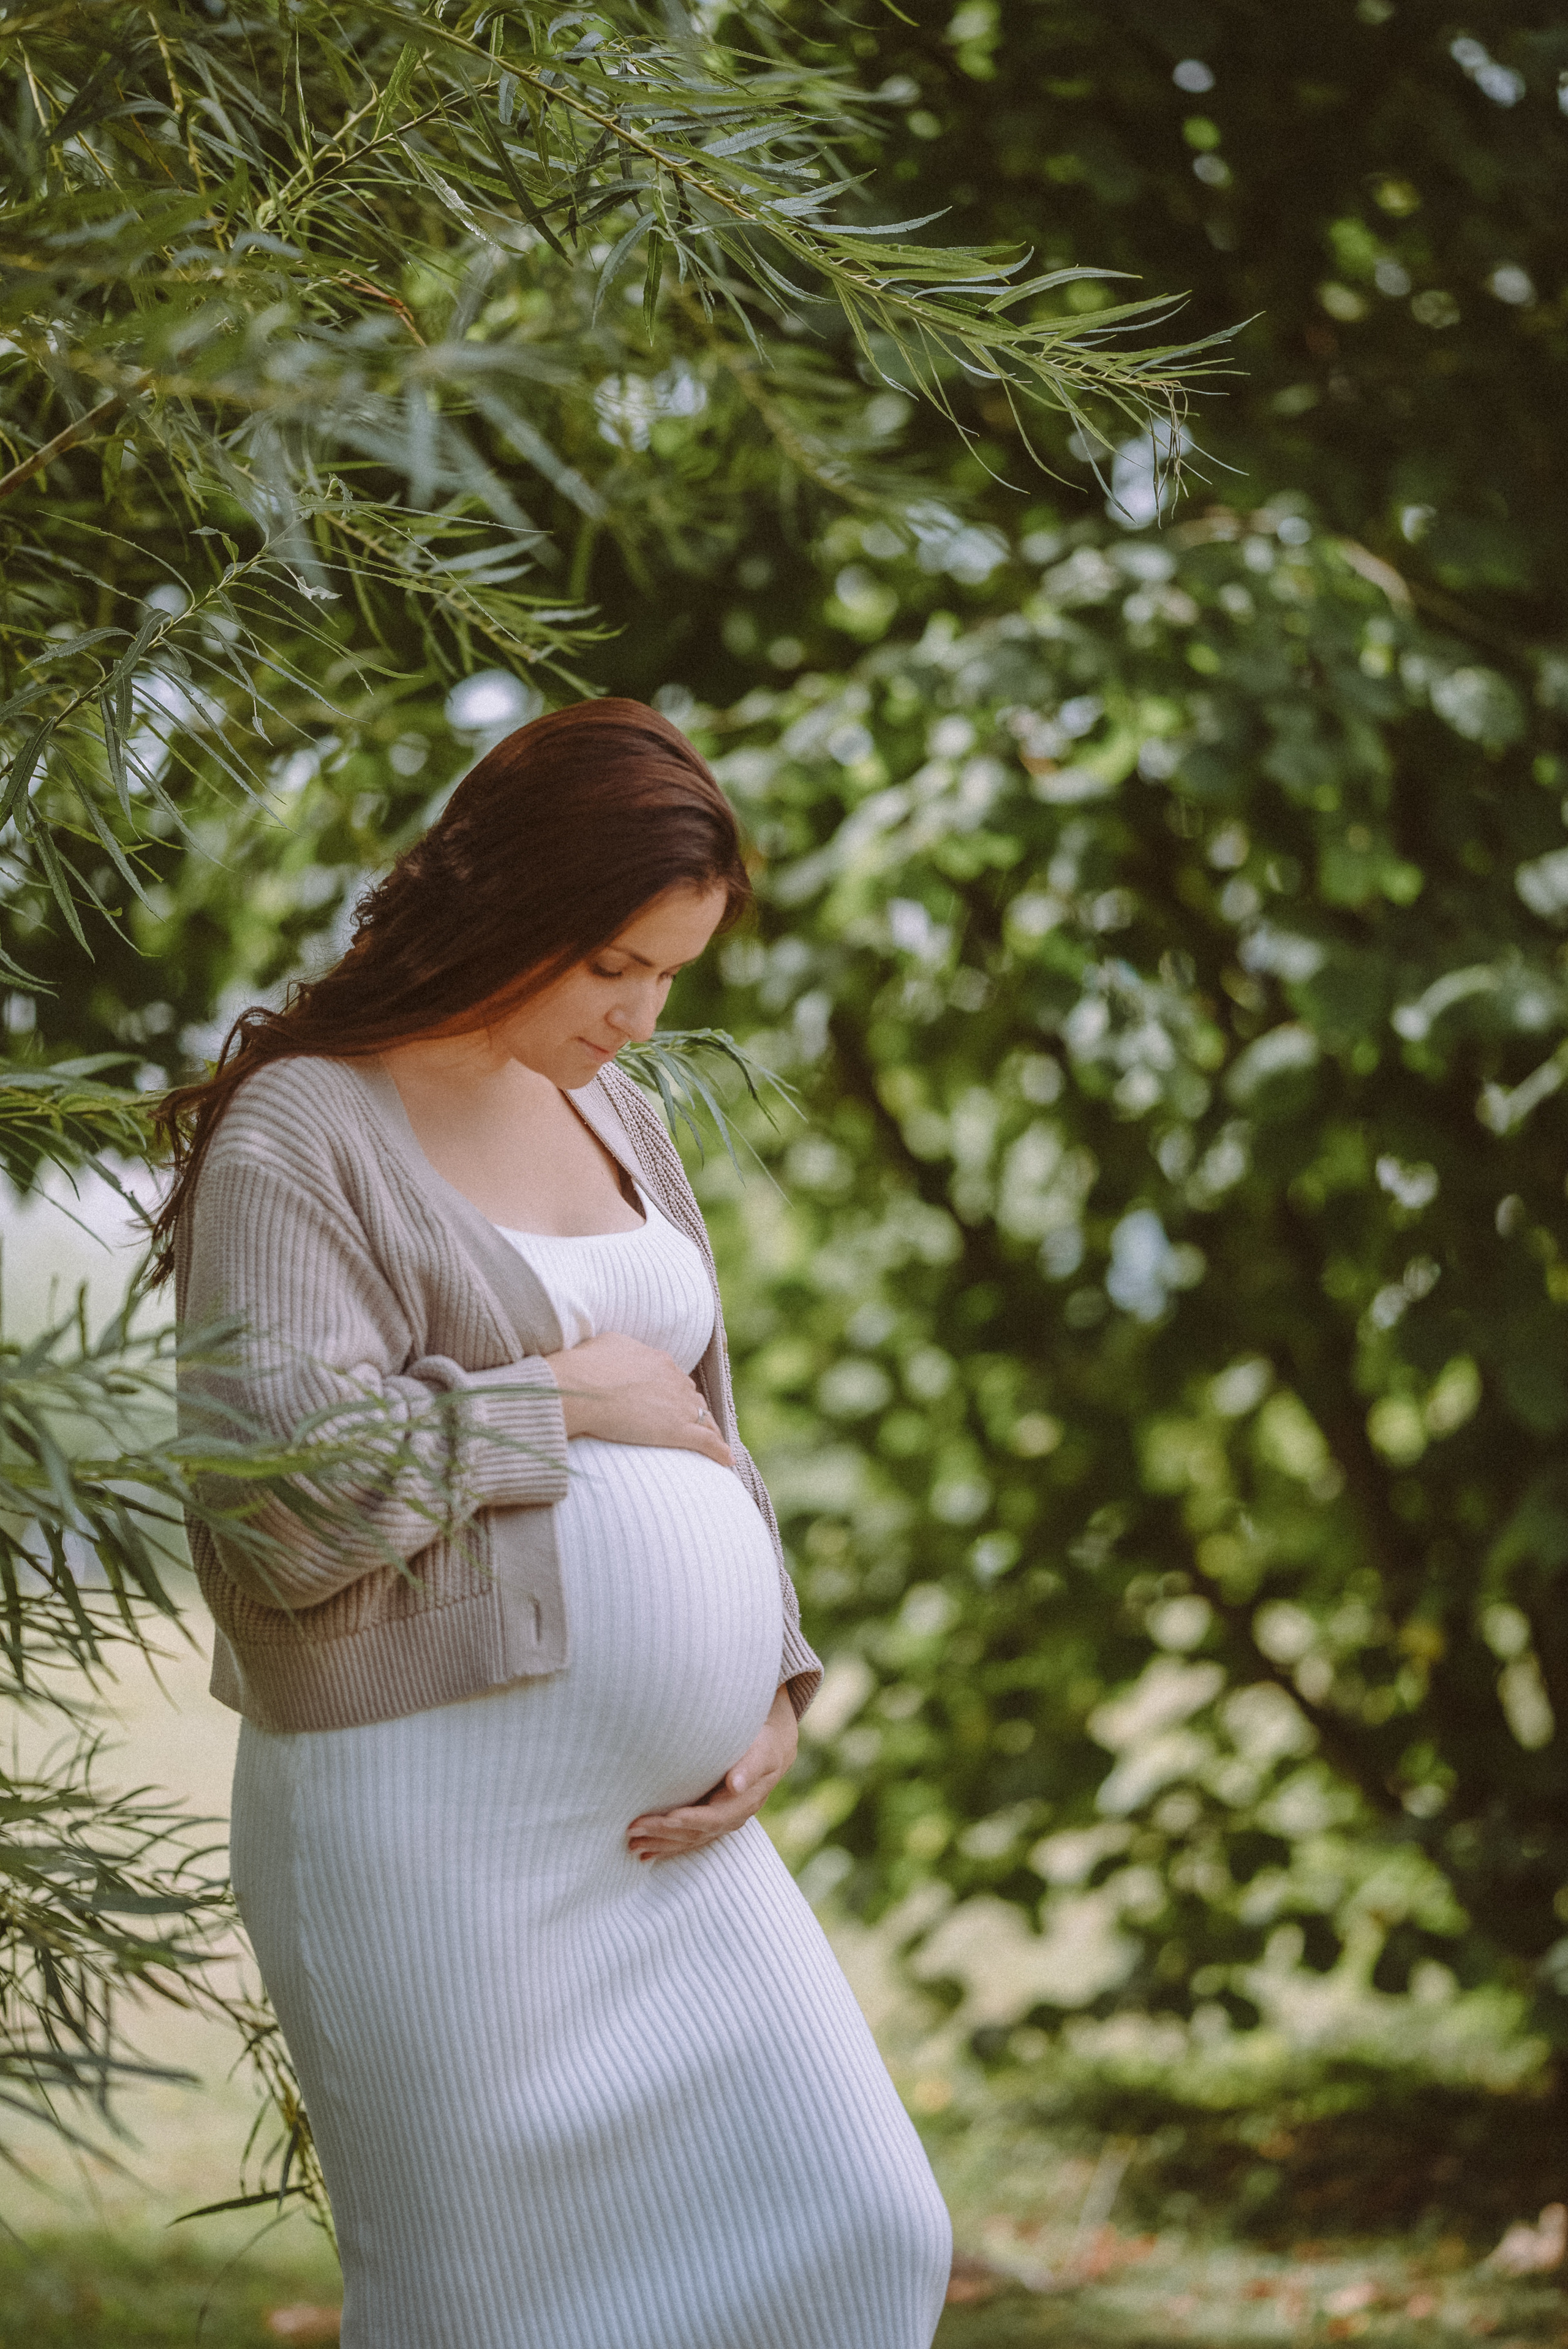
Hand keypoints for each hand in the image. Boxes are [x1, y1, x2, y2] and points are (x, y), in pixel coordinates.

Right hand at [544, 1330, 731, 1466]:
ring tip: (714, 1441)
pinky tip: (726, 1460)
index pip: (674, 1378)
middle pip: (692, 1397)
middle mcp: (674, 1381)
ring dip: (710, 1429)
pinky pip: (706, 1441)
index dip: (675, 1391)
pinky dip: (719, 1451)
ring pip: (704, 1417)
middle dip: (694, 1409)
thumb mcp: (609, 1344)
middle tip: (695, 1422)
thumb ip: (624, 1349)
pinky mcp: (677, 1430)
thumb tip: (624, 1354)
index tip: (673, 1401)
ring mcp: (679, 1406)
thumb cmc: (586, 1366)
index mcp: (659, 1361)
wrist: (582, 1387)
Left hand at [627, 1685, 798, 1862]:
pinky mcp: (713, 1822)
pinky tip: (647, 1854)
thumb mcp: (763, 1751)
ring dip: (661, 1844)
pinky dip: (668, 1847)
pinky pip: (689, 1839)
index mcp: (745, 1801)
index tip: (668, 1819)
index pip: (714, 1817)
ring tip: (633, 1845)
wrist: (774, 1749)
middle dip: (665, 1833)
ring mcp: (723, 1822)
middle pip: (696, 1832)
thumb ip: (750, 1766)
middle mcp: (733, 1817)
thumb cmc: (764, 1744)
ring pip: (690, 1839)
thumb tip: (734, 1784)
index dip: (691, 1820)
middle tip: (634, 1829)